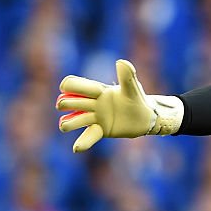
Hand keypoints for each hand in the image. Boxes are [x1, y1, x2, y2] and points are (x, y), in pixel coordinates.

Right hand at [55, 59, 182, 152]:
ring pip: (74, 120)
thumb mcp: (132, 88)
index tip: (74, 90)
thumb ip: (127, 77)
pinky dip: (82, 143)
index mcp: (96, 90)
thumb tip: (121, 62)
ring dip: (68, 123)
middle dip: (65, 103)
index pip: (75, 84)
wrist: (146, 117)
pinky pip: (88, 136)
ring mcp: (95, 117)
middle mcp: (92, 103)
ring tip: (65, 125)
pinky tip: (76, 148)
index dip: (70, 86)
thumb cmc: (137, 99)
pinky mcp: (101, 130)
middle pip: (69, 102)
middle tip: (64, 106)